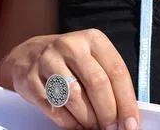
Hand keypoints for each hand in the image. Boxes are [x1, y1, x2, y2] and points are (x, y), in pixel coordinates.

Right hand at [0, 29, 138, 129]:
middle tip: (112, 129)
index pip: (116, 71)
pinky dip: (68, 122)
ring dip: (88, 119)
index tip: (131, 124)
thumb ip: (109, 81)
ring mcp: (48, 60)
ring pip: (75, 97)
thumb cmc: (69, 61)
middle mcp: (70, 45)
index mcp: (92, 39)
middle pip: (97, 84)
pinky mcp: (30, 78)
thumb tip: (126, 116)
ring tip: (93, 126)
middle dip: (108, 113)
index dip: (126, 102)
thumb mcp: (91, 60)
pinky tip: (75, 124)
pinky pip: (54, 108)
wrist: (28, 55)